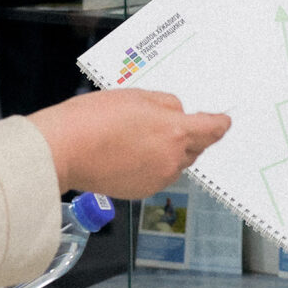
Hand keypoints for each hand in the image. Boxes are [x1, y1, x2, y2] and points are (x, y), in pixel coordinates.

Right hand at [28, 91, 230, 198]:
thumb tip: (178, 114)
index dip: (220, 124)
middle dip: (190, 137)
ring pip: (176, 164)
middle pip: (196, 149)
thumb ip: (166, 105)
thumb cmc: (94, 119)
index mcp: (176, 132)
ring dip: (170, 152)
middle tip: (170, 126)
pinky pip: (158, 176)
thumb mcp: (137, 96)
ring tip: (142, 139)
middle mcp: (172, 159)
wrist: (64, 149)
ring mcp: (157, 178)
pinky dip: (153, 166)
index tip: (224, 121)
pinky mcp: (141, 190)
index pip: (212, 129)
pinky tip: (131, 154)